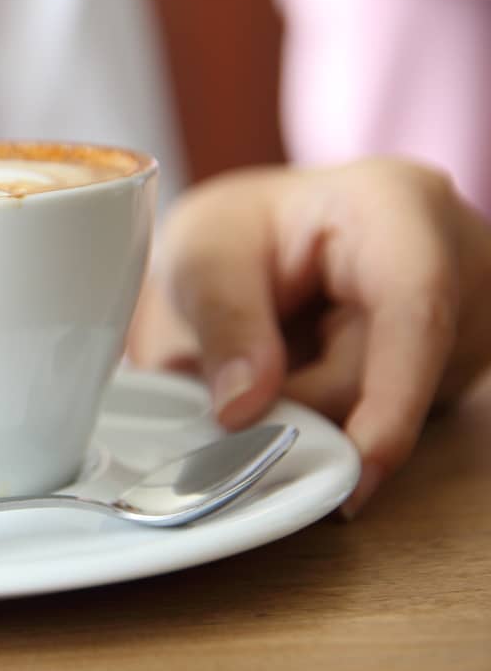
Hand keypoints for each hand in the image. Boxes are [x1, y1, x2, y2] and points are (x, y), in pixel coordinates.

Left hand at [128, 159, 490, 516]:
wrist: (269, 237)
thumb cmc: (242, 232)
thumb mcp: (205, 256)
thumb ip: (221, 322)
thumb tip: (243, 408)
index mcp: (397, 206)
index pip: (415, 309)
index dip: (391, 398)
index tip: (358, 464)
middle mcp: (458, 257)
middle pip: (391, 375)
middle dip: (304, 405)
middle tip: (231, 402)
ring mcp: (468, 314)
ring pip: (398, 408)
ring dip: (318, 409)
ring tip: (273, 360)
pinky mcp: (455, 362)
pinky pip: (403, 418)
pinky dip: (339, 415)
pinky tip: (307, 375)